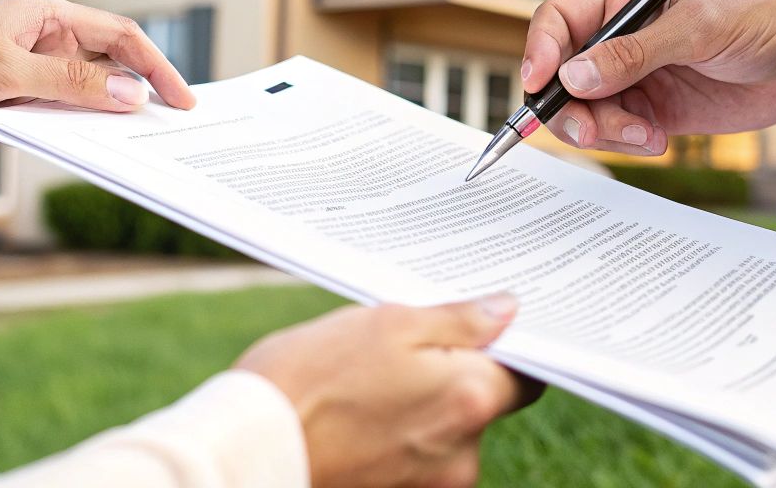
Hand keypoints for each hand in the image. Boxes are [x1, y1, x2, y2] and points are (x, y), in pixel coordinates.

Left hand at [0, 0, 194, 156]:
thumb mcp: (5, 72)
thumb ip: (71, 84)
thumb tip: (132, 96)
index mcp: (42, 14)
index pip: (117, 35)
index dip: (154, 64)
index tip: (180, 99)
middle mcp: (38, 42)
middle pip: (106, 67)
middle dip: (138, 94)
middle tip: (170, 129)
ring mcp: (24, 77)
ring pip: (82, 98)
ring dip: (105, 119)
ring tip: (138, 148)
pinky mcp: (7, 108)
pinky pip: (54, 121)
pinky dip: (75, 135)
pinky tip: (93, 152)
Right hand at [236, 295, 537, 487]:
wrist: (248, 452)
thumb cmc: (310, 378)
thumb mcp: (385, 324)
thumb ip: (458, 320)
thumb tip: (508, 310)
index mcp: (471, 399)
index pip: (527, 375)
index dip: (510, 350)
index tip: (487, 331)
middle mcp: (465, 456)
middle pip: (481, 407)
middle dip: (452, 378)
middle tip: (400, 351)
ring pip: (444, 437)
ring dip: (420, 412)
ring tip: (363, 388)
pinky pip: (414, 465)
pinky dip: (395, 443)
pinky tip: (354, 421)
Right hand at [521, 0, 775, 154]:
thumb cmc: (765, 15)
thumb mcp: (701, 27)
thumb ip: (635, 53)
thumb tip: (573, 77)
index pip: (559, 21)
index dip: (539, 52)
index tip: (539, 86)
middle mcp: (623, 38)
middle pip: (562, 75)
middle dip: (568, 108)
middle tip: (593, 131)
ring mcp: (638, 76)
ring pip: (586, 111)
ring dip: (604, 131)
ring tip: (648, 136)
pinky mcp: (658, 109)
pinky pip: (619, 132)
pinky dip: (628, 144)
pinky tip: (659, 140)